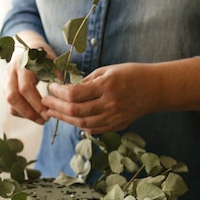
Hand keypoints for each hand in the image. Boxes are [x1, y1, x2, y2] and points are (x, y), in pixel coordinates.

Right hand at [2, 31, 56, 124]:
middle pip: (12, 97)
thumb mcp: (53, 61)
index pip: (26, 88)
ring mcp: (5, 79)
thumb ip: (58, 75)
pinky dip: (21, 112)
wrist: (28, 47)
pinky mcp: (4, 87)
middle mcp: (11, 71)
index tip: (48, 114)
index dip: (36, 104)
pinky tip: (34, 114)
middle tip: (43, 120)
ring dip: (25, 114)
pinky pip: (10, 105)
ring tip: (40, 120)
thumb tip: (63, 94)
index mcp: (24, 64)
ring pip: (9, 102)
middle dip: (28, 112)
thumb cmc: (43, 57)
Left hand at [42, 59, 199, 133]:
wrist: (154, 89)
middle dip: (56, 107)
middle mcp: (110, 103)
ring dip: (64, 118)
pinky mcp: (116, 126)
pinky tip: (70, 119)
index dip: (58, 92)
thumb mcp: (107, 70)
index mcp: (107, 85)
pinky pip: (92, 129)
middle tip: (45, 102)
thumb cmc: (130, 74)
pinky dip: (78, 125)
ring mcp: (113, 117)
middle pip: (75, 111)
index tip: (51, 87)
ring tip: (52, 112)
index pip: (74, 93)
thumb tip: (65, 90)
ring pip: (81, 123)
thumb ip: (86, 81)